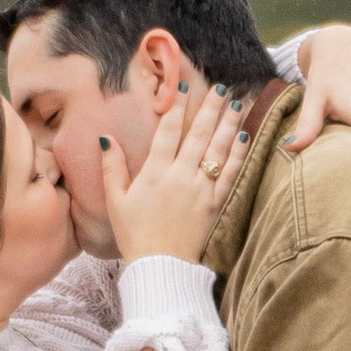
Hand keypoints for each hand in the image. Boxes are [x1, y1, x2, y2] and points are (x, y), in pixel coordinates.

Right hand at [101, 77, 250, 263]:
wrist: (161, 266)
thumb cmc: (135, 235)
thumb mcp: (116, 201)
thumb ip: (112, 167)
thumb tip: (106, 138)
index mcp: (155, 173)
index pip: (168, 131)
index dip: (176, 106)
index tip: (183, 84)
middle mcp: (181, 176)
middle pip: (199, 134)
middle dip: (210, 107)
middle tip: (220, 86)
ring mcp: (201, 189)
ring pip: (219, 149)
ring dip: (228, 123)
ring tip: (236, 102)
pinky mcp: (216, 204)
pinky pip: (231, 173)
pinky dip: (239, 153)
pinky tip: (244, 135)